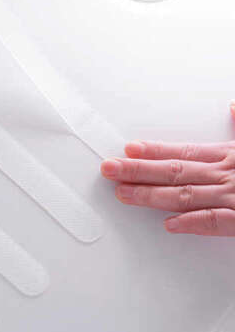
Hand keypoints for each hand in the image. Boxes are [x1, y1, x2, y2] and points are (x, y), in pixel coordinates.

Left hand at [101, 105, 234, 235]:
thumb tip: (231, 108)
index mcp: (230, 156)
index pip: (184, 152)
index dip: (153, 151)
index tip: (128, 149)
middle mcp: (227, 174)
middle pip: (175, 170)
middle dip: (138, 169)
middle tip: (109, 169)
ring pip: (186, 195)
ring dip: (152, 195)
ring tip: (123, 193)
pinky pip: (217, 221)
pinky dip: (193, 222)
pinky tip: (169, 224)